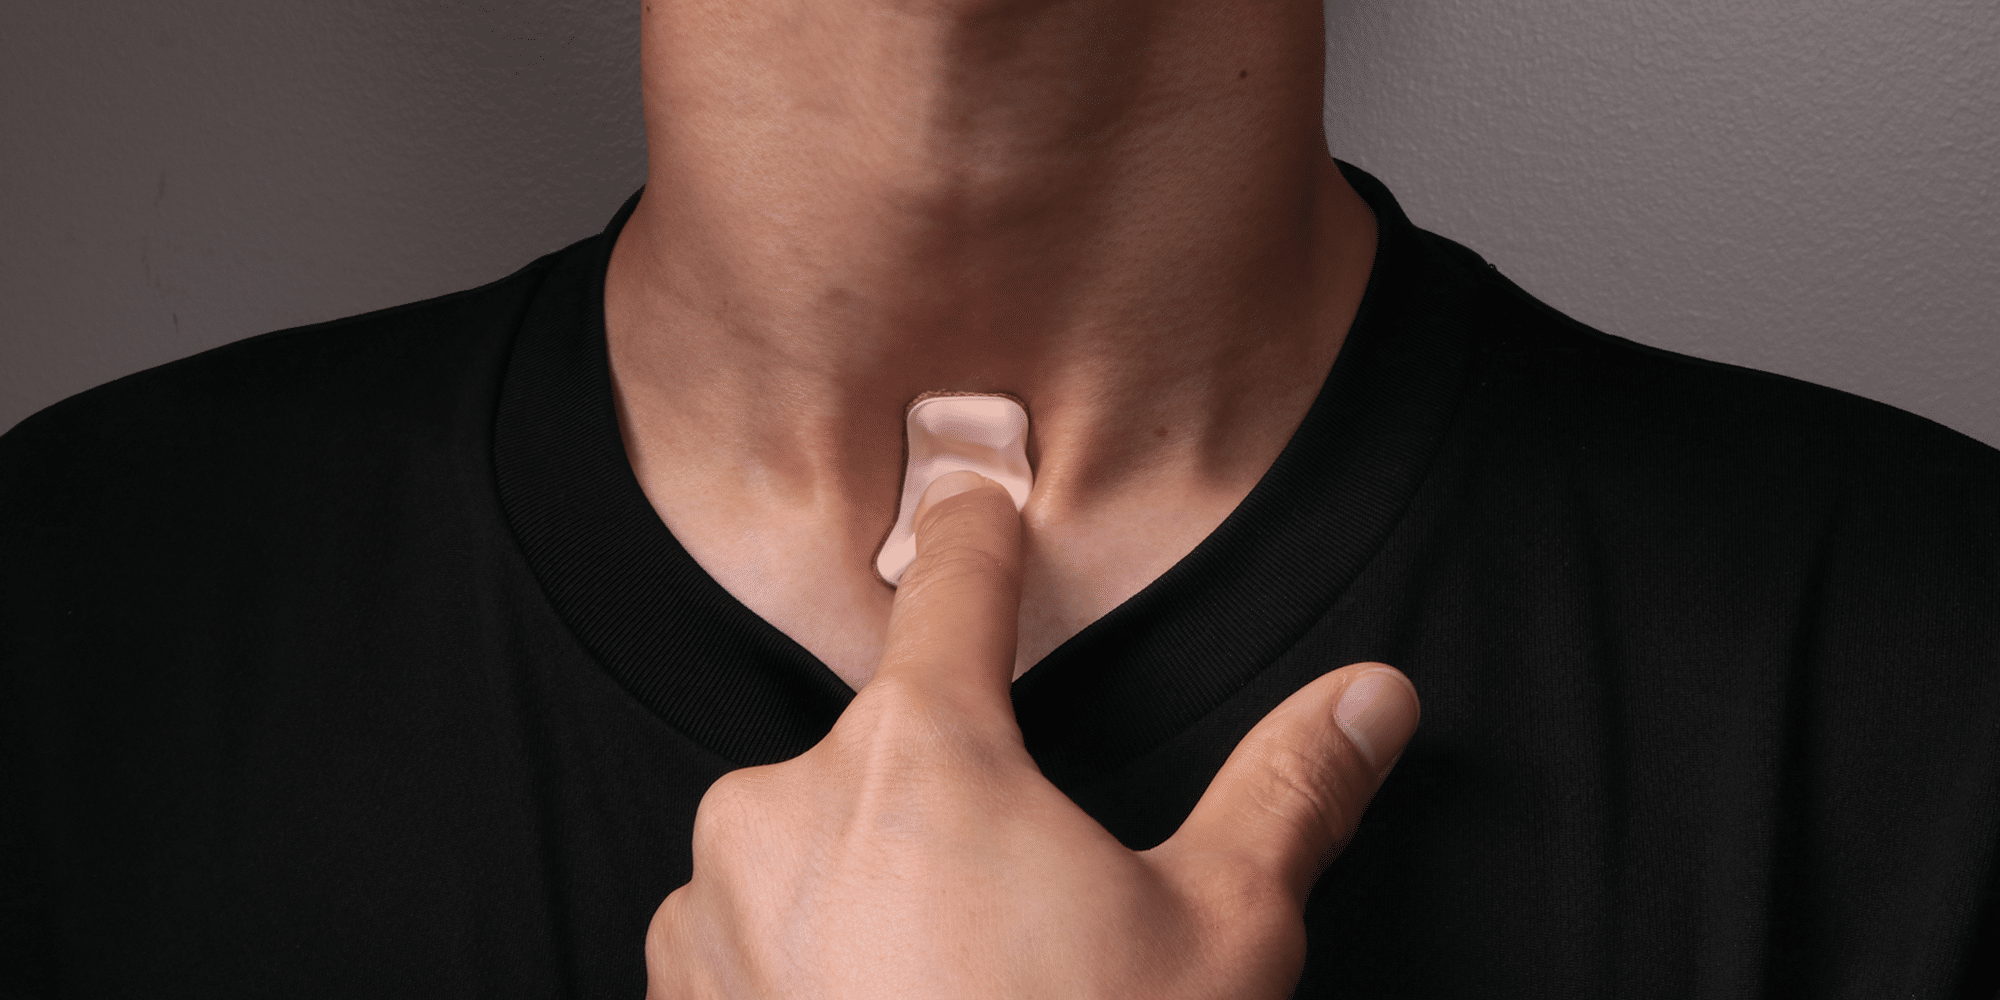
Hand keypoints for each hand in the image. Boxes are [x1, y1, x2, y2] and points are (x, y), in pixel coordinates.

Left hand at [643, 470, 1419, 998]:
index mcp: (922, 756)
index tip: (977, 499)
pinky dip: (807, 954)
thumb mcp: (1221, 939)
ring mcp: (711, 912)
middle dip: (955, 790)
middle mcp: (785, 808)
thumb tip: (1372, 697)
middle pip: (888, 741)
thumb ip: (1287, 792)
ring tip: (959, 981)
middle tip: (1030, 908)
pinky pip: (746, 932)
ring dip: (872, 876)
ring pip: (809, 837)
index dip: (977, 530)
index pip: (953, 586)